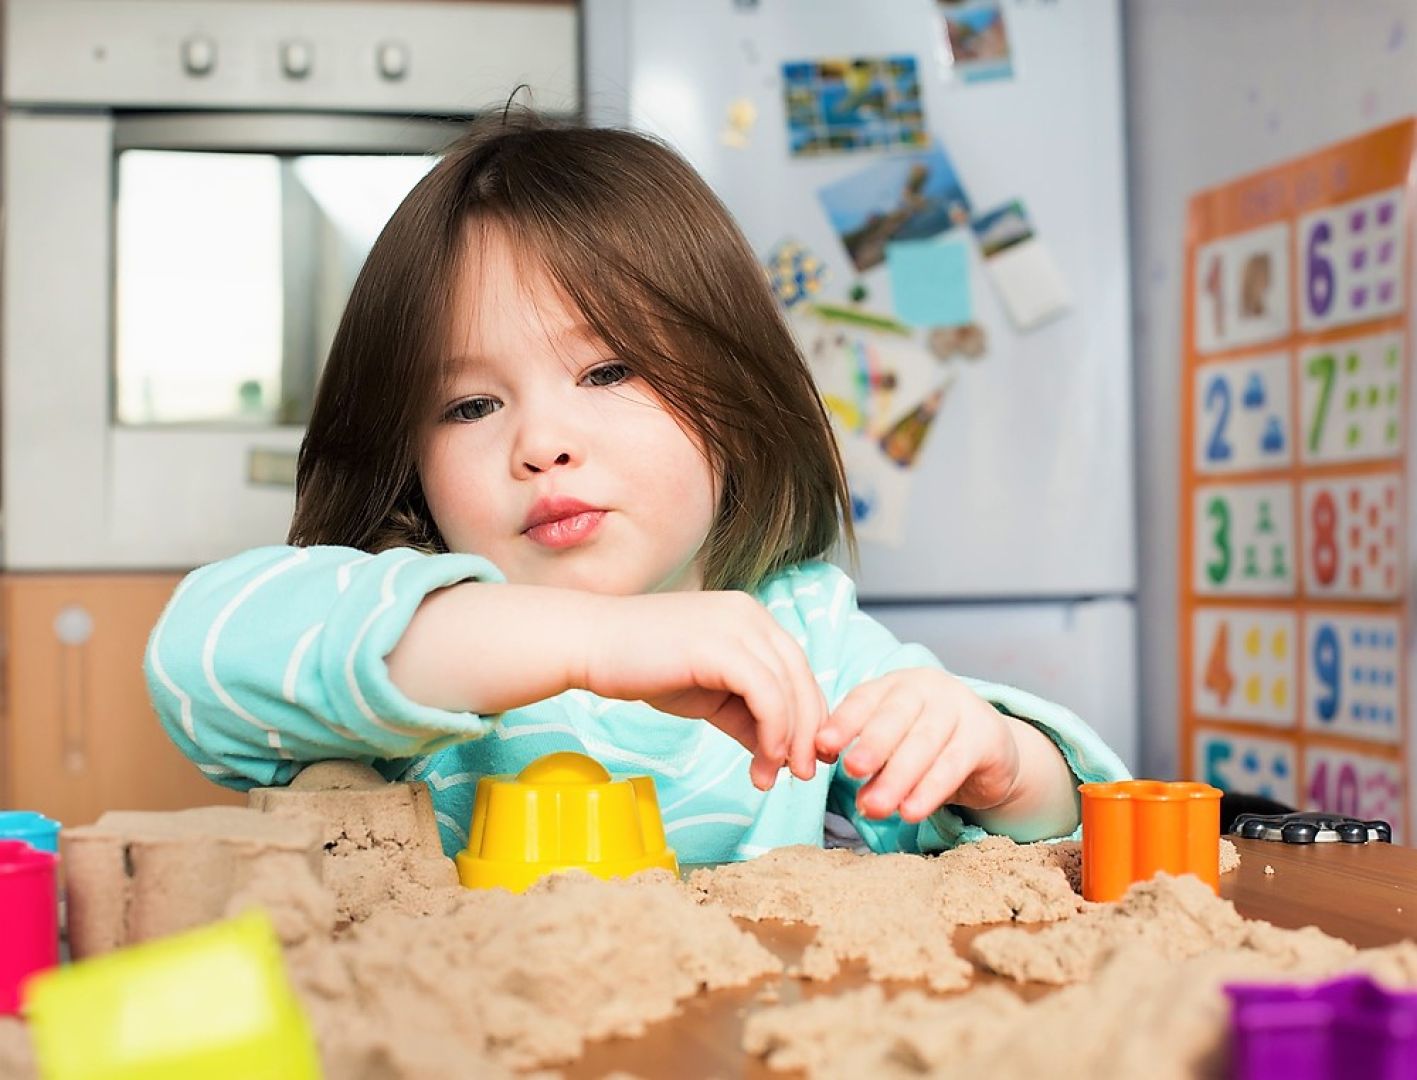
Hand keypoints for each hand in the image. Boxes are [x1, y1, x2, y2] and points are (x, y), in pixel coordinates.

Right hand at [581, 591, 826, 789]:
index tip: (802, 758)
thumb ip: (746, 715)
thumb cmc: (643, 668)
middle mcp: (751, 615)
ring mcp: (737, 626)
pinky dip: (773, 732)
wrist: (589, 645)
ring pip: (789, 688)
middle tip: (806, 774)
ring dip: (790, 740)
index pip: (798, 669)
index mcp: (751, 619)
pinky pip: (766, 694)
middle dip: (809, 732)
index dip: (809, 716)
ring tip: (775, 776)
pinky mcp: (720, 647)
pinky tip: (763, 760)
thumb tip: (781, 755)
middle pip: (802, 678)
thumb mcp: (708, 695)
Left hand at [814, 668, 1019, 821]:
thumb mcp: (894, 748)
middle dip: (872, 746)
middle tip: (851, 771)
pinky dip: (929, 790)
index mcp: (896, 685)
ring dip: (897, 777)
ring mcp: (960, 708)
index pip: (865, 698)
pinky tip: (911, 811)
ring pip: (924, 743)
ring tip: (875, 808)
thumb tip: (848, 789)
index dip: (843, 721)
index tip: (822, 746)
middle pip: (895, 717)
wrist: (991, 750)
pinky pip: (953, 764)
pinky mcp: (985, 736)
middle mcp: (928, 688)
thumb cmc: (928, 746)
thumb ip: (869, 762)